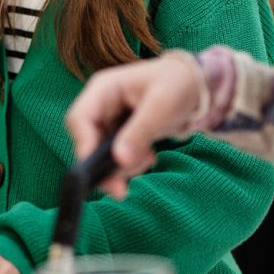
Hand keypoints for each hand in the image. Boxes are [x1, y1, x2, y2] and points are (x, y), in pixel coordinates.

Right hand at [64, 51, 207, 198]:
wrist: (195, 86)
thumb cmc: (178, 84)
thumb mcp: (161, 106)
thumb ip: (140, 132)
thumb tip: (120, 161)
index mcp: (103, 89)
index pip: (79, 118)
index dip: (83, 145)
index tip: (97, 170)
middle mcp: (100, 105)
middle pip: (87, 141)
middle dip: (104, 166)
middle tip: (121, 189)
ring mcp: (109, 121)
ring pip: (99, 155)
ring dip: (120, 168)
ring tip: (148, 161)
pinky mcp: (119, 135)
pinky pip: (115, 157)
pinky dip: (130, 165)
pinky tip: (149, 158)